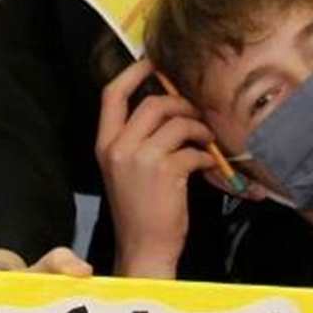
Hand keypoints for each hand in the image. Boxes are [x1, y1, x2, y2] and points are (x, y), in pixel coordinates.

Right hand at [97, 58, 214, 281]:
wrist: (144, 249)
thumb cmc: (139, 210)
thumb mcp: (125, 170)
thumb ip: (135, 140)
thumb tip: (164, 108)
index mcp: (104, 144)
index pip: (111, 94)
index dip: (133, 73)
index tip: (152, 63)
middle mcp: (118, 148)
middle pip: (152, 104)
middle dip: (179, 104)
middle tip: (195, 113)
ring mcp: (141, 159)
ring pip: (176, 122)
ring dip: (198, 128)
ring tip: (205, 140)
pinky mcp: (166, 172)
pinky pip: (193, 149)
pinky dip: (206, 155)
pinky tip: (208, 165)